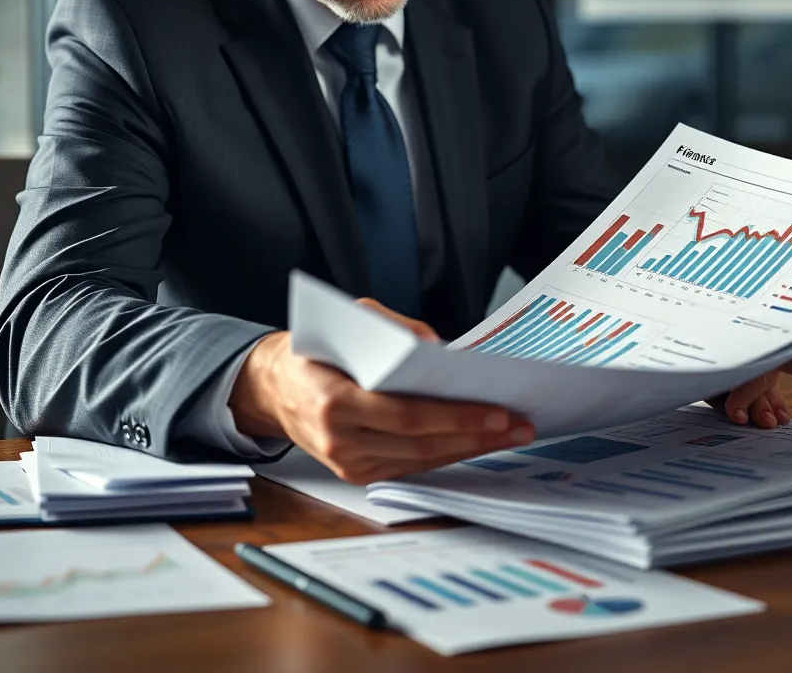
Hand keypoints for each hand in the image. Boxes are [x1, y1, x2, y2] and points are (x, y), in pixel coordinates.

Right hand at [229, 299, 535, 484]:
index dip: (456, 418)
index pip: (408, 416)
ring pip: (421, 462)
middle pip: (422, 444)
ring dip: (468, 449)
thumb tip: (440, 350)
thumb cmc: (315, 348)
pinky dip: (444, 454)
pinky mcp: (356, 474)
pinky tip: (473, 441)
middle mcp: (340, 440)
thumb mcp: (352, 319)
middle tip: (518, 424)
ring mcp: (347, 463)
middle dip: (475, 435)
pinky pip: (410, 467)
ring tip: (508, 433)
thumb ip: (395, 328)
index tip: (497, 411)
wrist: (273, 387)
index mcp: (335, 401)